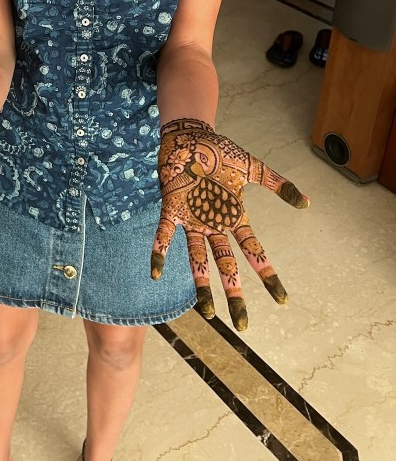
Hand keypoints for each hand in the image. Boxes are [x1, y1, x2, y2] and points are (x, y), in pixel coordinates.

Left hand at [151, 118, 308, 330]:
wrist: (191, 136)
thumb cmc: (220, 152)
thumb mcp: (252, 168)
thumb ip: (277, 184)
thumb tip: (306, 202)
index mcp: (233, 216)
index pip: (254, 251)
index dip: (267, 274)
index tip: (281, 299)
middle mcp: (213, 223)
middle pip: (227, 264)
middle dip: (235, 293)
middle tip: (243, 325)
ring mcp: (192, 219)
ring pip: (197, 258)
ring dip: (201, 284)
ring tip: (207, 313)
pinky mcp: (172, 209)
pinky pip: (164, 234)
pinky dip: (159, 252)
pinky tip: (155, 273)